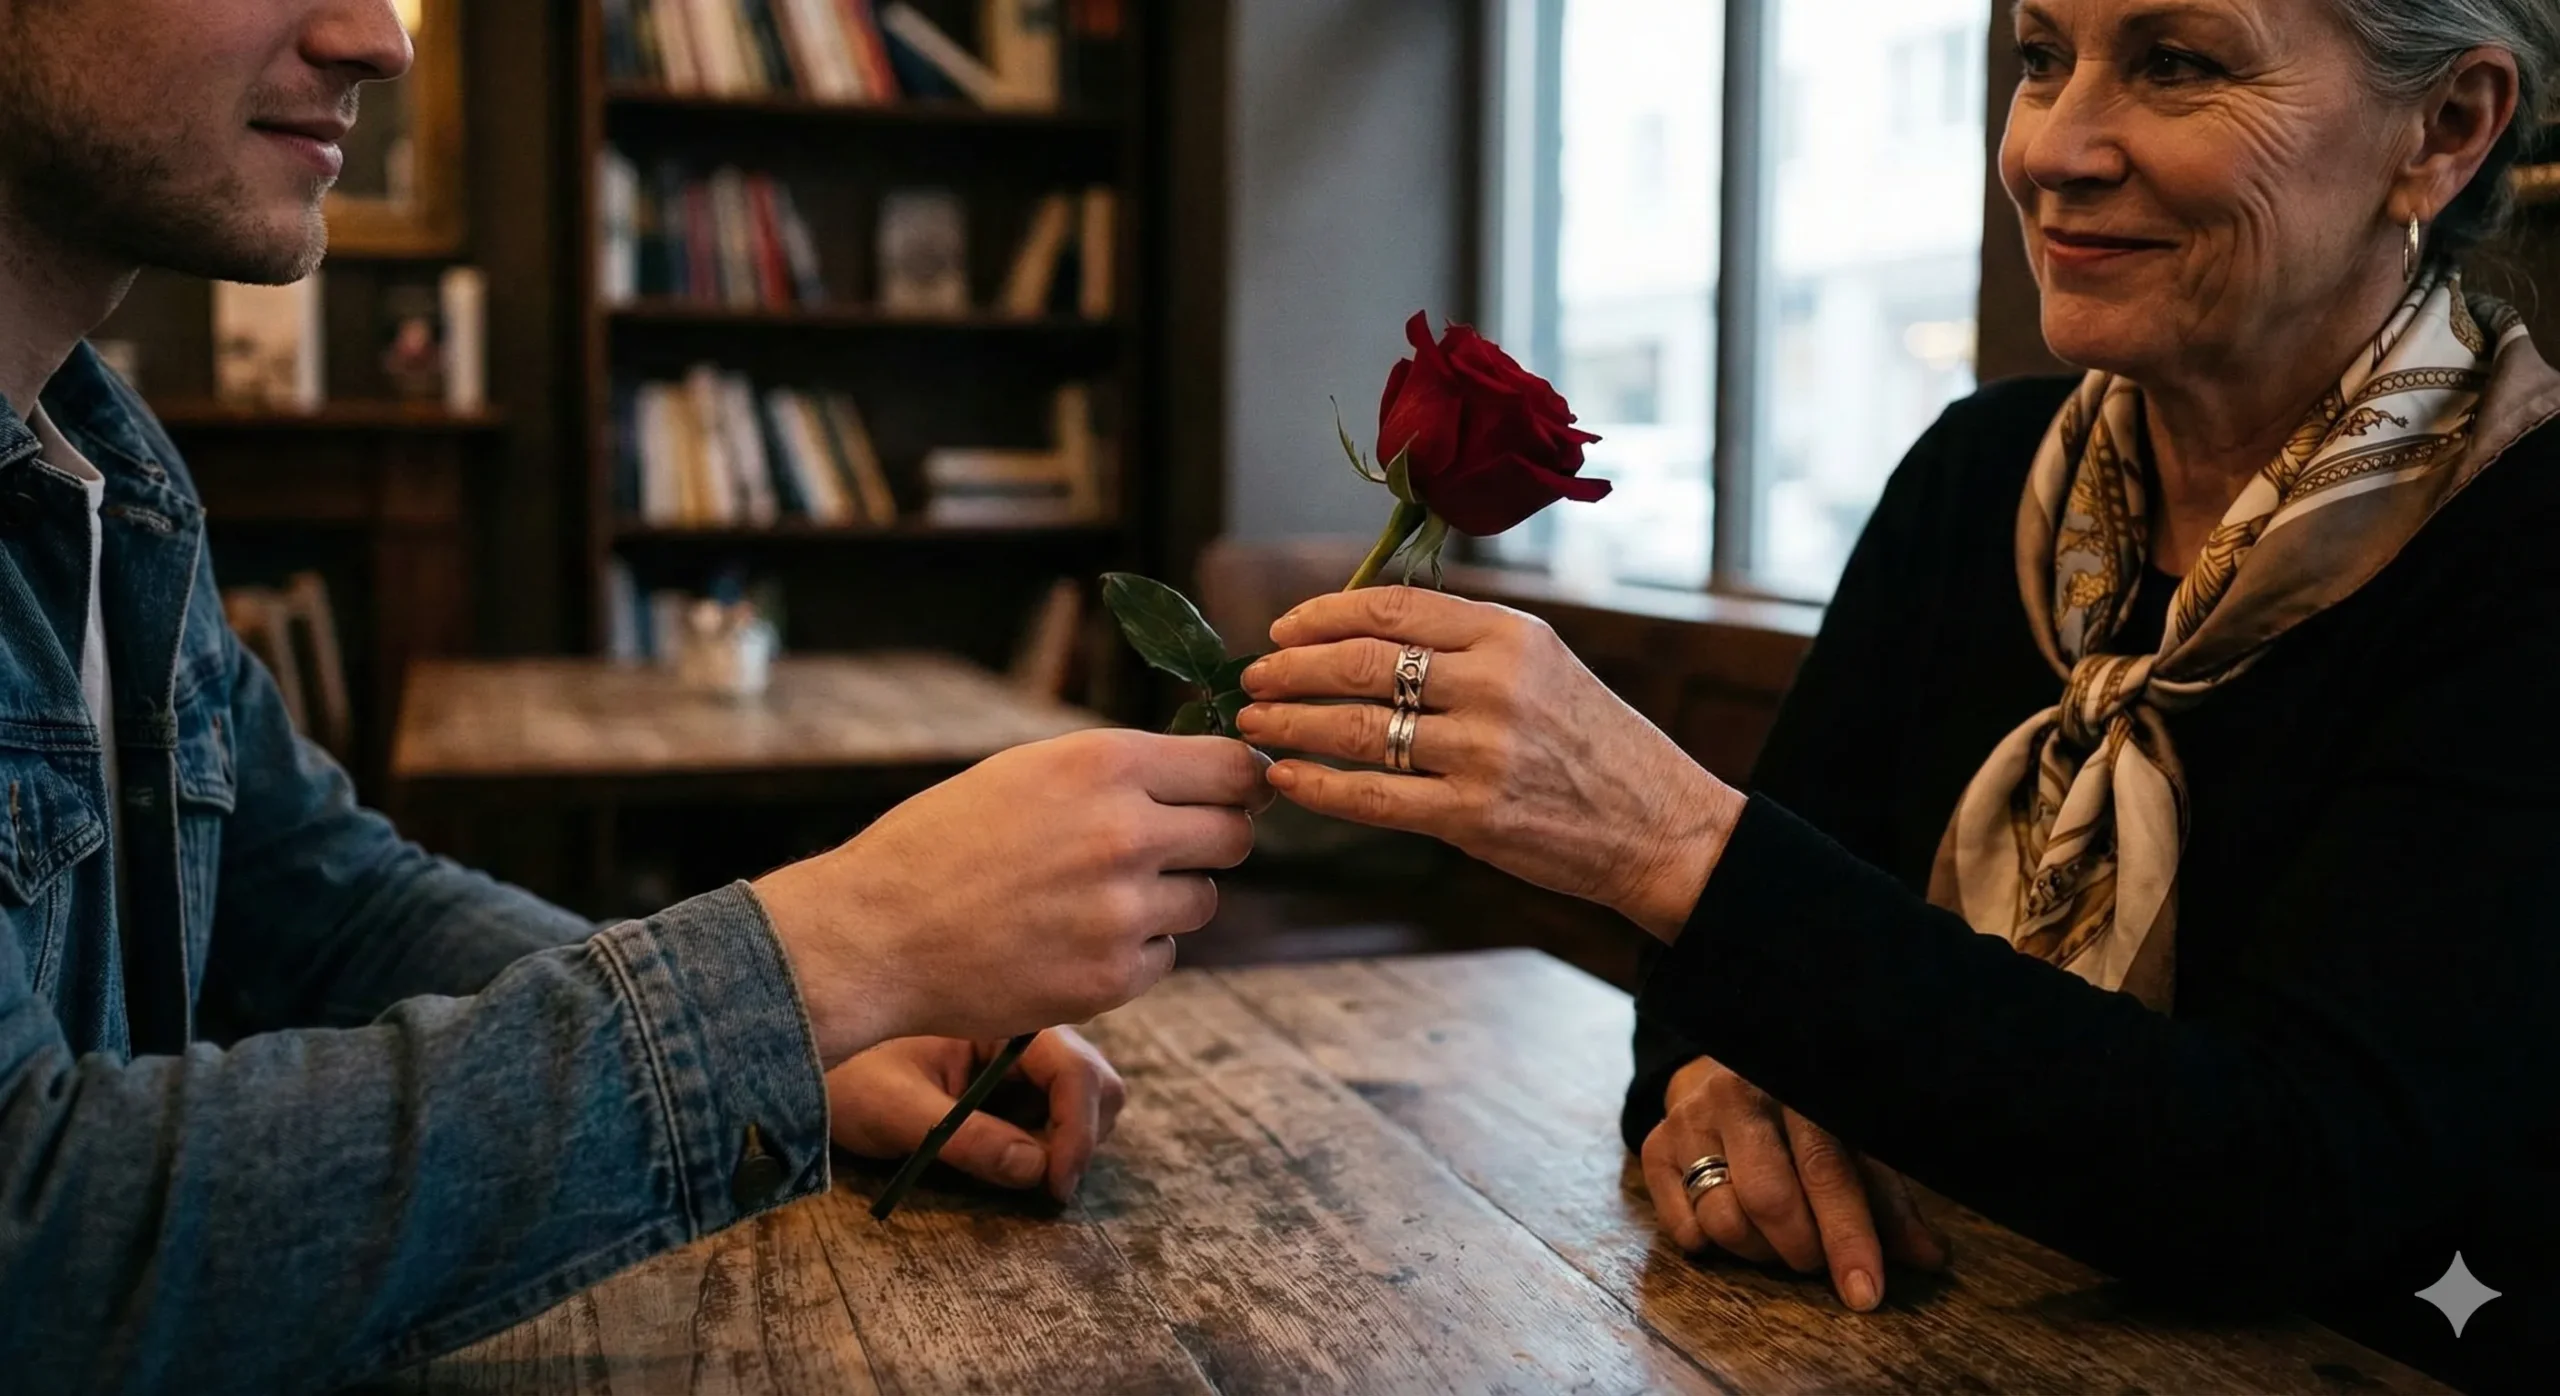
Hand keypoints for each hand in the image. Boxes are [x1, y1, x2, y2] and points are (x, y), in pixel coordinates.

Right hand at [754, 729, 1267, 1061]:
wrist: (876, 933)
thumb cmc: (944, 842)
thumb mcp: (1030, 771)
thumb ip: (1119, 772)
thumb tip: (1208, 777)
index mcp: (1104, 765)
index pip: (1234, 768)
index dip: (1238, 783)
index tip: (1230, 795)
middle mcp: (1125, 833)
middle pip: (1234, 836)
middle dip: (1209, 841)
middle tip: (1162, 851)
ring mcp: (1123, 911)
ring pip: (1203, 900)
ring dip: (1167, 900)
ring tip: (1092, 897)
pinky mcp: (1113, 977)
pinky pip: (1164, 955)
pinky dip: (1134, 951)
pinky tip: (1071, 939)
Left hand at [828, 1029, 1125, 1202]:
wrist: (799, 1058)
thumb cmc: (845, 1074)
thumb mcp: (896, 1108)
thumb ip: (965, 1137)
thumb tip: (1035, 1170)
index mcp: (1002, 1019)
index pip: (1075, 1069)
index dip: (1077, 1130)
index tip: (1055, 1184)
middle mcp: (1022, 1034)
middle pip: (1097, 1083)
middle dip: (1082, 1136)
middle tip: (1044, 1187)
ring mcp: (1019, 1061)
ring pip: (1084, 1101)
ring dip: (1067, 1143)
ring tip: (1018, 1174)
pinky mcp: (1009, 1087)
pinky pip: (1052, 1116)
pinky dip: (1048, 1145)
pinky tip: (1007, 1160)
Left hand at [1236, 586, 1743, 939]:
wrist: (1658, 824)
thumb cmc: (1592, 742)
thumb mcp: (1542, 664)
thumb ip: (1464, 644)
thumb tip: (1361, 633)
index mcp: (1511, 634)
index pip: (1392, 610)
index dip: (1322, 616)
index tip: (1281, 629)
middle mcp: (1496, 684)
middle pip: (1362, 664)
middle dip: (1291, 670)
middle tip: (1252, 679)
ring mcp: (1484, 752)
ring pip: (1357, 729)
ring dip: (1291, 726)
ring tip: (1253, 726)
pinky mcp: (1474, 817)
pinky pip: (1374, 798)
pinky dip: (1319, 786)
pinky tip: (1286, 778)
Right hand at [1640, 1057, 1947, 1309]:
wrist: (1725, 1074)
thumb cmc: (1805, 1121)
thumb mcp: (1853, 1146)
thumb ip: (1888, 1202)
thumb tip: (1931, 1261)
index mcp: (1799, 1088)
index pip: (1827, 1172)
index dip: (1848, 1239)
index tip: (1865, 1295)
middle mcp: (1739, 1095)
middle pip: (1768, 1201)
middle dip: (1800, 1250)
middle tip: (1812, 1257)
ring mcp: (1690, 1119)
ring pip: (1723, 1220)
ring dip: (1758, 1252)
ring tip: (1774, 1237)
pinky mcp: (1655, 1146)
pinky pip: (1683, 1228)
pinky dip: (1711, 1244)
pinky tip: (1730, 1221)